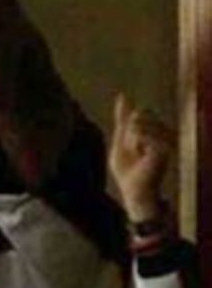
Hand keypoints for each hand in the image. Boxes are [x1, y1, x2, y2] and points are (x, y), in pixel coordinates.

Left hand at [108, 92, 174, 223]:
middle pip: (138, 115)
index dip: (128, 130)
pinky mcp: (164, 146)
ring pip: (138, 123)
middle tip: (134, 153)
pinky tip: (141, 156)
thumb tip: (122, 96)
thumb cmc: (128, 171)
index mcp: (156, 130)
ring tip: (138, 155)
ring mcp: (167, 138)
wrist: (134, 191)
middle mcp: (165, 131)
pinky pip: (140, 133)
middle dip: (128, 135)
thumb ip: (122, 119)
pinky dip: (135, 144)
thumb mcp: (121, 141)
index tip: (131, 147)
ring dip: (131, 141)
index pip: (137, 113)